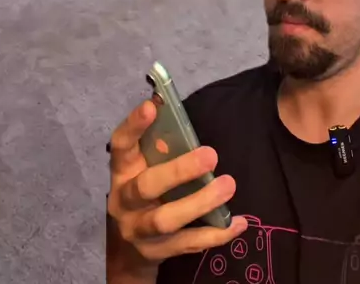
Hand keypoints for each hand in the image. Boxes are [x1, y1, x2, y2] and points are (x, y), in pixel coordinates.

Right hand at [106, 100, 247, 282]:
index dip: (134, 125)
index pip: (122, 145)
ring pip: (166, 219)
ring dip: (200, 202)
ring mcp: (138, 230)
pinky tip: (237, 223)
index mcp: (123, 170)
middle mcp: (124, 201)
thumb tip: (172, 110)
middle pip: (147, 186)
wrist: (130, 246)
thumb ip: (158, 145)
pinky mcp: (156, 252)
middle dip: (179, 170)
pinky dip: (215, 234)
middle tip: (210, 155)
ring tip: (228, 185)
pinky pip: (187, 244)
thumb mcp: (145, 166)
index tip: (152, 107)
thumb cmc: (146, 189)